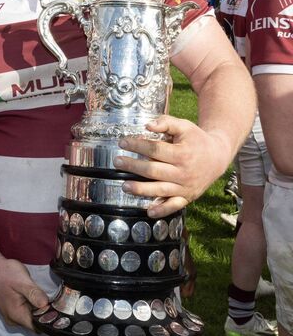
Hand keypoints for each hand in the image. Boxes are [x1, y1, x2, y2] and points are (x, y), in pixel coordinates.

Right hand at [0, 257, 48, 329]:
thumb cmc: (6, 273)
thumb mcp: (22, 281)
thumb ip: (34, 294)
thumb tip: (46, 305)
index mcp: (16, 315)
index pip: (37, 326)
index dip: (48, 319)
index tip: (56, 309)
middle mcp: (13, 320)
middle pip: (35, 323)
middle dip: (43, 313)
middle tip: (51, 299)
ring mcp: (11, 316)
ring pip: (31, 318)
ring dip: (37, 309)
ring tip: (40, 295)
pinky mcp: (11, 311)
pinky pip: (25, 313)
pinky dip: (31, 306)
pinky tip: (32, 295)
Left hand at [113, 115, 230, 217]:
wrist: (218, 157)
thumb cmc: (197, 139)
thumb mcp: (184, 126)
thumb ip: (166, 123)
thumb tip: (148, 125)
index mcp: (182, 153)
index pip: (155, 149)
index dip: (137, 145)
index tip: (122, 142)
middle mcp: (183, 172)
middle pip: (154, 170)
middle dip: (133, 166)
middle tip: (117, 162)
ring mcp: (185, 187)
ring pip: (160, 190)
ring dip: (141, 189)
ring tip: (124, 186)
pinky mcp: (188, 197)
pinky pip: (174, 206)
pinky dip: (162, 210)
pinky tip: (149, 212)